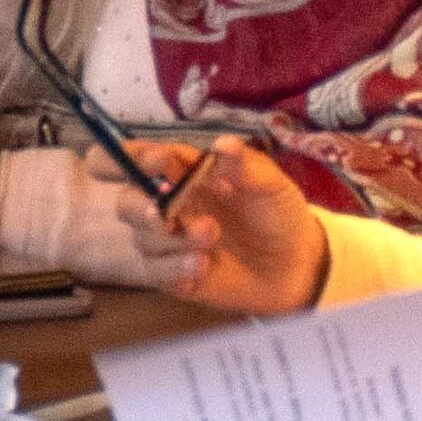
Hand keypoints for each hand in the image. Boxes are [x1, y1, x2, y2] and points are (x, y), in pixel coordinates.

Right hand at [114, 137, 329, 312]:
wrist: (296, 264)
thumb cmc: (277, 213)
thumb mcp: (270, 184)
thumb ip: (244, 165)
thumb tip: (222, 144)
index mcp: (181, 173)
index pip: (136, 159)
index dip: (131, 157)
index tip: (156, 162)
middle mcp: (166, 205)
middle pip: (126, 202)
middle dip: (138, 206)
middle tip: (163, 213)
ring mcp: (167, 243)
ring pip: (142, 238)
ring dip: (173, 238)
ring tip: (211, 235)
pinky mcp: (173, 276)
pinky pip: (155, 273)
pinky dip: (173, 267)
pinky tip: (201, 265)